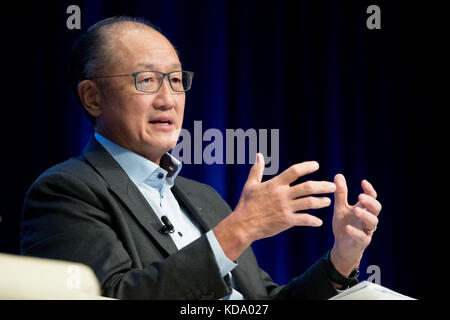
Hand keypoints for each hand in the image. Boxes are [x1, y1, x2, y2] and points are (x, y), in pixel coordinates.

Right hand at [214, 154, 335, 260]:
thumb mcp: (250, 185)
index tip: (316, 165)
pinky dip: (313, 221)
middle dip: (323, 186)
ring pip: (309, 203)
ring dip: (321, 202)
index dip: (307, 166)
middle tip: (333, 186)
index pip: (294, 171)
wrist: (243, 224)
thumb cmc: (246, 204)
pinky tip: (319, 222)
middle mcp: (282, 195)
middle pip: (307, 187)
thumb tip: (258, 155)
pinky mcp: (286, 221)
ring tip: (328, 201)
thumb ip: (257, 170)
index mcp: (275, 184)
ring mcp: (285, 208)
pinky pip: (304, 220)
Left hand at [330, 174, 381, 276]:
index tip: (363, 182)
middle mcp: (367, 219)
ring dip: (365, 215)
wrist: (341, 247)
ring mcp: (366, 231)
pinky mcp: (362, 242)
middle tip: (360, 196)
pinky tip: (348, 227)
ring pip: (373, 222)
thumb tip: (338, 175)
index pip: (371, 197)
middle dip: (370, 202)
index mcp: (364, 209)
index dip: (369, 190)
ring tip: (356, 210)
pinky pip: (362, 237)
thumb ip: (340, 194)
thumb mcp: (340, 208)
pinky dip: (355, 232)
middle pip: (376, 209)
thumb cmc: (344, 225)